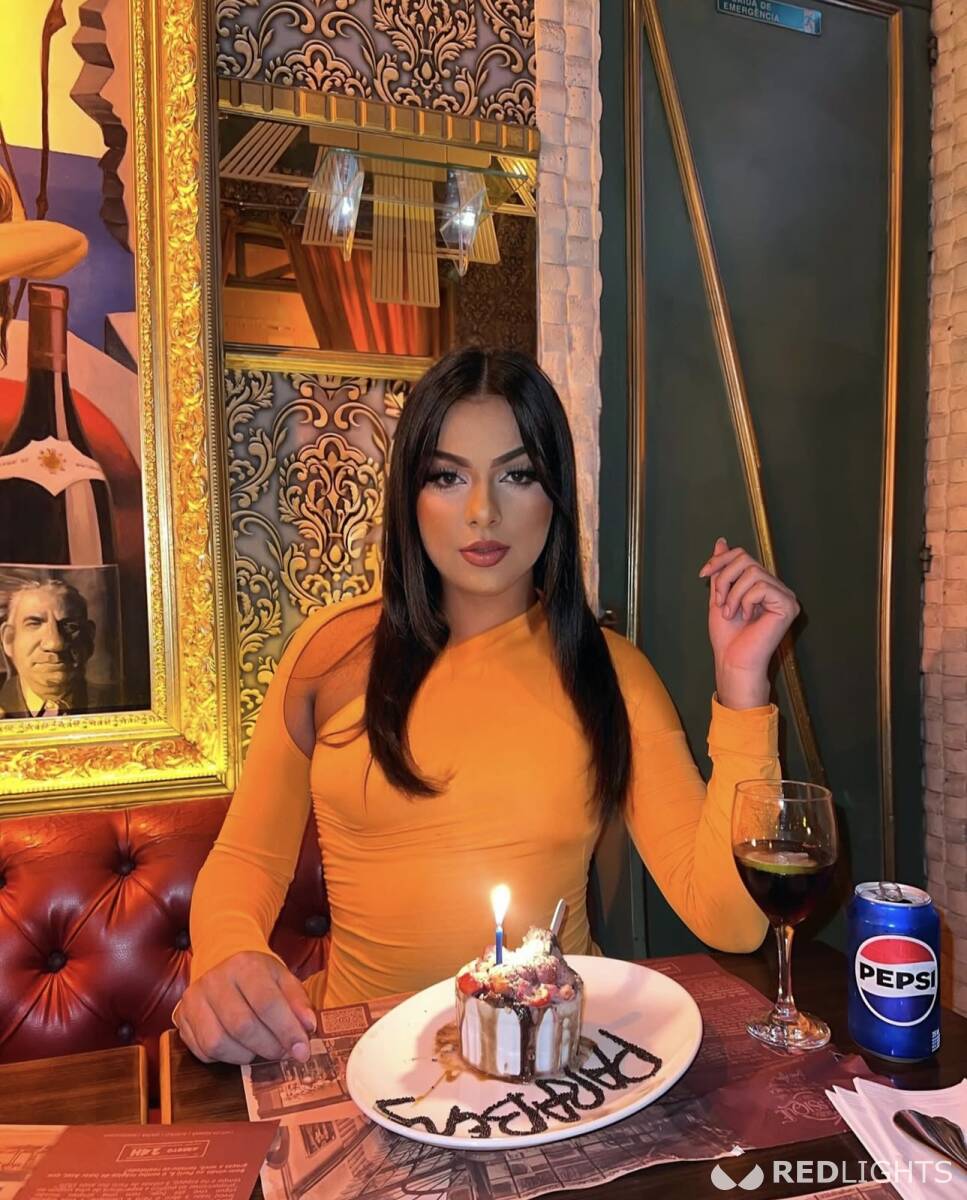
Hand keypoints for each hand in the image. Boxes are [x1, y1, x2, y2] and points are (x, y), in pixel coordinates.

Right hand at [175, 951, 316, 1064]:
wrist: (222, 960)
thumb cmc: (258, 975)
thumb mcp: (283, 979)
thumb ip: (298, 1002)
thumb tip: (307, 1027)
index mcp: (245, 965)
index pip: (267, 1003)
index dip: (287, 1031)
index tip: (302, 1051)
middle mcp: (215, 980)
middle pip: (242, 1026)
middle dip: (268, 1047)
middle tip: (282, 1053)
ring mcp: (194, 999)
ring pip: (218, 1043)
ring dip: (245, 1055)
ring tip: (260, 1050)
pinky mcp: (181, 1018)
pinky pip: (202, 1051)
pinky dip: (224, 1057)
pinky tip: (238, 1047)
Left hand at [698, 537, 799, 708]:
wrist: (733, 660)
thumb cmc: (727, 636)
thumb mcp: (719, 596)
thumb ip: (722, 570)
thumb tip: (721, 541)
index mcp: (760, 584)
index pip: (742, 555)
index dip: (720, 560)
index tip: (702, 574)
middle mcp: (775, 587)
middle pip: (746, 559)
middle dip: (724, 579)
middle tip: (720, 603)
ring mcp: (784, 595)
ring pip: (752, 573)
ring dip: (733, 594)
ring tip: (732, 613)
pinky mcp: (788, 605)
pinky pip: (762, 587)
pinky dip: (746, 601)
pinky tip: (748, 617)